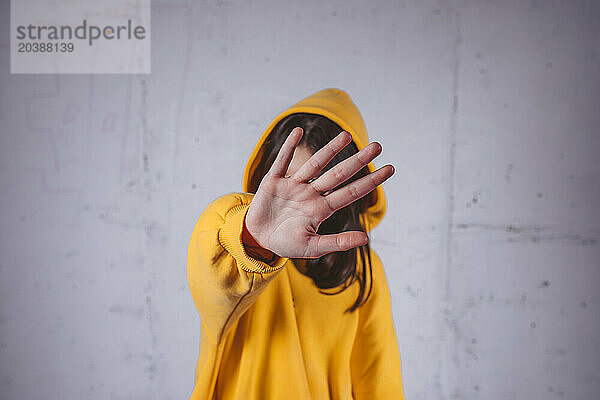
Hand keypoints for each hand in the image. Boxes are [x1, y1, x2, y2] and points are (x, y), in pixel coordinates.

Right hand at [245, 127, 394, 258]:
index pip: (351, 193)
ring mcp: (293, 186)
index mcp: (321, 209)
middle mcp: (311, 193)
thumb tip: (365, 238)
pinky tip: (298, 132)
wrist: (257, 239)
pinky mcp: (273, 182)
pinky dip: (289, 147)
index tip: (390, 169)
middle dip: (358, 161)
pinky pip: (282, 162)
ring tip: (346, 136)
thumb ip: (337, 242)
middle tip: (378, 146)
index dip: (370, 181)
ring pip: (315, 164)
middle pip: (338, 174)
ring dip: (330, 150)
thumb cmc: (286, 243)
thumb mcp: (312, 248)